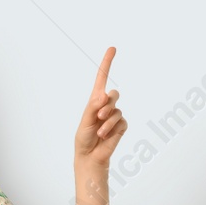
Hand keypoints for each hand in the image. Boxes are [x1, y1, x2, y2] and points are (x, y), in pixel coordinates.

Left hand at [75, 46, 126, 166]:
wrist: (90, 156)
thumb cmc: (84, 137)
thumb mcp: (85, 121)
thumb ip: (93, 107)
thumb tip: (103, 95)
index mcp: (95, 100)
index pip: (102, 78)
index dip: (107, 63)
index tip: (112, 48)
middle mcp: (106, 105)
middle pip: (114, 94)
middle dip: (107, 103)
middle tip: (99, 115)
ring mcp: (115, 116)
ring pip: (117, 110)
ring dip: (107, 121)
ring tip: (99, 131)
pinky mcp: (121, 126)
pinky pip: (121, 122)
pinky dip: (112, 129)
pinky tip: (105, 136)